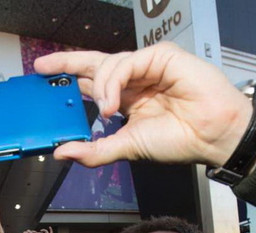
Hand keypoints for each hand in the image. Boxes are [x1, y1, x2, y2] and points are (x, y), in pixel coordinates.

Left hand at [34, 43, 251, 167]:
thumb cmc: (180, 139)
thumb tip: (61, 152)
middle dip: (67, 64)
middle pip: (93, 64)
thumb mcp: (127, 147)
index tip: (45, 83)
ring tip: (106, 111)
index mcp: (128, 98)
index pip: (92, 84)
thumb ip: (94, 151)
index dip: (69, 81)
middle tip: (44, 68)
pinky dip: (114, 81)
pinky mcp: (160, 56)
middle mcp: (135, 80)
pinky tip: (114, 102)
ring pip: (108, 65)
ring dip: (100, 88)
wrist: (211, 135)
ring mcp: (147, 66)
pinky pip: (126, 62)